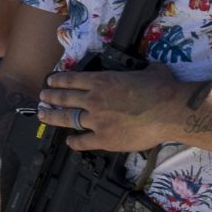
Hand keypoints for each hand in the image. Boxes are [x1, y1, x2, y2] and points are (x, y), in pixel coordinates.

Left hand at [39, 66, 182, 151]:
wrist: (169, 111)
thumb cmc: (162, 89)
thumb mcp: (149, 71)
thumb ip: (142, 71)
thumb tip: (150, 69)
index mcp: (102, 81)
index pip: (71, 80)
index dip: (58, 80)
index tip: (50, 81)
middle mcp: (93, 100)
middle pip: (63, 98)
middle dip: (49, 97)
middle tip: (42, 97)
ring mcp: (96, 120)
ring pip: (66, 118)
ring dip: (52, 116)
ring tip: (43, 115)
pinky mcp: (103, 139)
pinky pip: (82, 142)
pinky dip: (74, 142)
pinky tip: (69, 142)